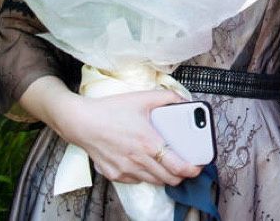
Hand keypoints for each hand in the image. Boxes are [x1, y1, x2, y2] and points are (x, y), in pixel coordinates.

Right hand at [54, 89, 200, 185]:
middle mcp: (138, 160)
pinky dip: (145, 175)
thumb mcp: (143, 98)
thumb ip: (168, 98)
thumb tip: (184, 100)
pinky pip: (136, 180)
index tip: (198, 167)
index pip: (178, 166)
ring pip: (154, 182)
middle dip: (181, 175)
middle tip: (186, 165)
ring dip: (164, 176)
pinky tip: (146, 163)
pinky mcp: (114, 174)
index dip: (192, 170)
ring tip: (168, 165)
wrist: (81, 122)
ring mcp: (125, 170)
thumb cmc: (111, 110)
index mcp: (149, 143)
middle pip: (169, 178)